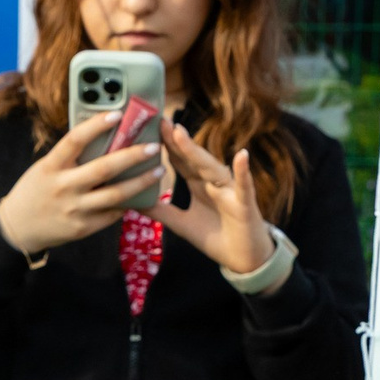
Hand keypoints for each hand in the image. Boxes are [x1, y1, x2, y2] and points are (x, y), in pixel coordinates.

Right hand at [0, 112, 166, 258]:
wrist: (18, 228)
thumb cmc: (35, 190)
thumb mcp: (45, 168)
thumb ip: (69, 157)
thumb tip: (104, 138)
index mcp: (51, 166)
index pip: (75, 140)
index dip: (96, 125)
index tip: (118, 114)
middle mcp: (64, 187)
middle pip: (103, 169)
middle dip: (132, 156)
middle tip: (154, 147)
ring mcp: (74, 209)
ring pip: (115, 195)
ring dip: (141, 182)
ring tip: (159, 171)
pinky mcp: (83, 228)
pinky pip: (112, 214)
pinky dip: (128, 203)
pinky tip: (142, 194)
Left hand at [149, 118, 287, 292]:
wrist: (244, 260)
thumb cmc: (217, 238)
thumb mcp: (182, 224)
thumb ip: (162, 211)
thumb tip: (135, 201)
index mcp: (199, 185)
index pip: (180, 161)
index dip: (165, 145)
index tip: (148, 127)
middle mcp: (213, 182)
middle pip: (192, 158)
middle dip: (176, 140)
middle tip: (159, 120)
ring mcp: (229, 191)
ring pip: (211, 168)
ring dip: (196, 151)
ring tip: (179, 133)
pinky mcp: (244, 205)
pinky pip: (244, 186)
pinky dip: (243, 172)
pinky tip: (242, 156)